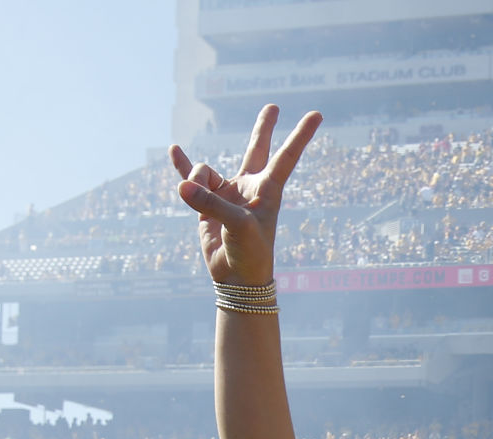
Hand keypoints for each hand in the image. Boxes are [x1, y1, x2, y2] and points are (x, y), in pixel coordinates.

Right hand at [169, 104, 322, 285]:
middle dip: (263, 128)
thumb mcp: (237, 226)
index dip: (300, 135)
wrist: (236, 277)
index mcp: (268, 189)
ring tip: (193, 198)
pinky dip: (182, 166)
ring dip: (196, 181)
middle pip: (256, 148)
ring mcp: (227, 192)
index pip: (286, 156)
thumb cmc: (250, 252)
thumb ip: (210, 204)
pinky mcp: (206, 202)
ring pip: (206, 172)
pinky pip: (190, 179)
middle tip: (273, 107)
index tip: (317, 115)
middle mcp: (249, 186)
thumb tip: (182, 188)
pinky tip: (174, 149)